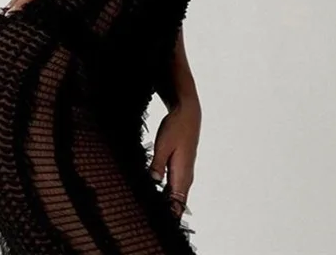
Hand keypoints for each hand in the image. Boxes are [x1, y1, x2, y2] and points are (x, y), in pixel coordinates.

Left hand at [148, 97, 201, 218]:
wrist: (188, 113)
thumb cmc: (176, 127)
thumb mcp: (163, 145)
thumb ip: (157, 165)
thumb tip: (153, 183)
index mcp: (182, 175)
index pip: (177, 205)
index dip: (167, 216)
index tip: (154, 221)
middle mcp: (185, 177)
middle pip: (176, 203)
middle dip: (164, 212)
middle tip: (147, 217)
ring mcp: (184, 173)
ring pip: (175, 195)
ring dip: (164, 203)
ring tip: (149, 209)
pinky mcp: (180, 167)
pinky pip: (174, 186)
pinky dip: (166, 193)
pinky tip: (154, 193)